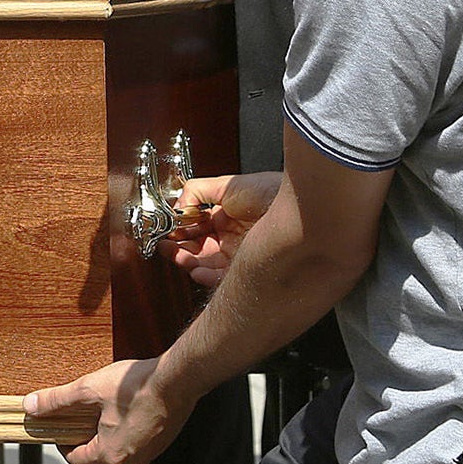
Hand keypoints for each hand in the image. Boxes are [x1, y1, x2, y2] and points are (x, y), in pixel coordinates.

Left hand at [25, 358, 188, 463]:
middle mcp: (130, 462)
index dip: (62, 444)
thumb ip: (57, 400)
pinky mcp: (160, 444)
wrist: (177, 379)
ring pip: (117, 461)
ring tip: (99, 420)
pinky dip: (123, 441)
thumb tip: (32, 406)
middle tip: (78, 428)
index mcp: (110, 455)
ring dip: (104, 447)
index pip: (76, 461)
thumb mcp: (88, 389)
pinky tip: (122, 417)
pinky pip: (135, 451)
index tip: (60, 428)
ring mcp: (148, 455)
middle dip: (83, 450)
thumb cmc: (137, 386)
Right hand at [169, 172, 282, 286]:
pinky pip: (219, 278)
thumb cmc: (269, 192)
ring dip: (186, 261)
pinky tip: (193, 268)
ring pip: (205, 263)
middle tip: (166, 243)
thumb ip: (197, 191)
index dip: (181, 229)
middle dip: (179, 247)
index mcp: (227, 217)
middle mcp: (231, 237)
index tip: (168, 228)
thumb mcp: (227, 185)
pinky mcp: (245, 269)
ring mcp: (238, 254)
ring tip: (173, 254)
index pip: (197, 227)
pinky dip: (203, 275)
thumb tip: (178, 203)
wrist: (296, 207)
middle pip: (198, 248)